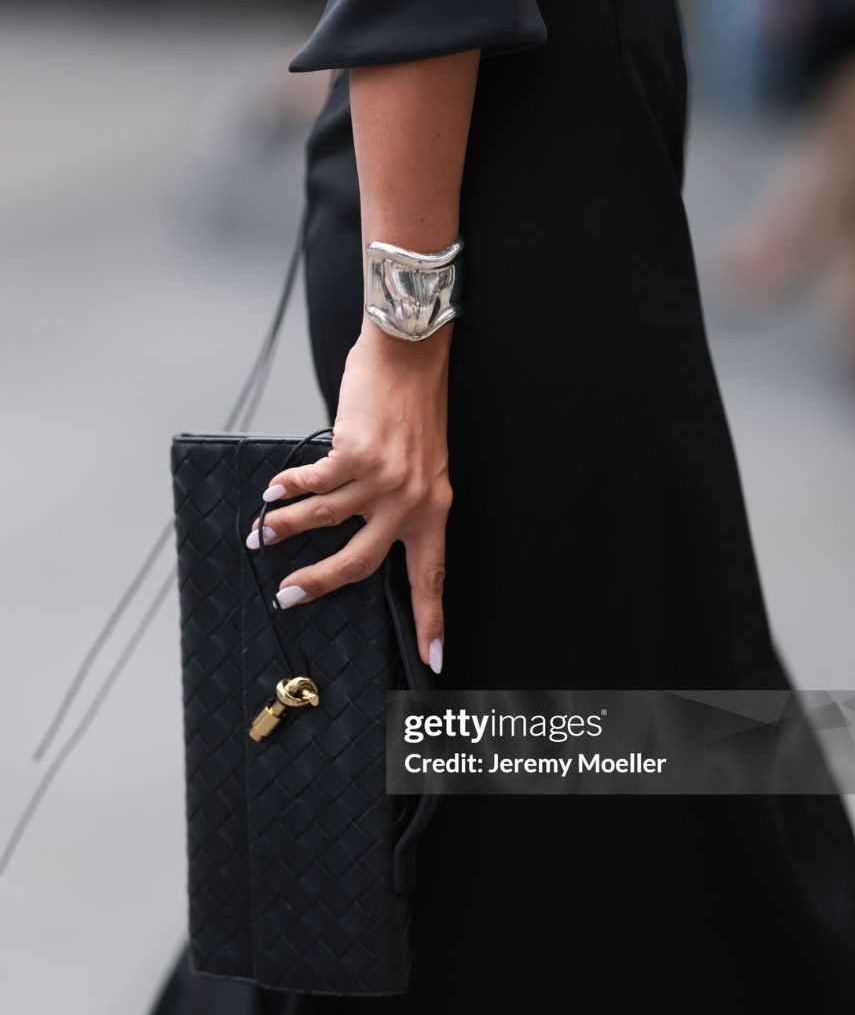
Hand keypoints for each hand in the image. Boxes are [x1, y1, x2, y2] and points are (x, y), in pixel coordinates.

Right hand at [249, 319, 452, 673]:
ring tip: (260, 538)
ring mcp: (383, 479)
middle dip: (320, 585)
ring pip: (324, 522)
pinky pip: (312, 484)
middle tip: (289, 597)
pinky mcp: (355, 453)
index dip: (431, 621)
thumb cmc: (417, 408)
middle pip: (361, 564)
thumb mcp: (426, 466)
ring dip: (284, 531)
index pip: (432, 576)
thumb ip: (405, 502)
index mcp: (434, 509)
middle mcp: (411, 501)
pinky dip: (286, 490)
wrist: (412, 355)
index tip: (432, 659)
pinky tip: (271, 495)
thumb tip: (365, 530)